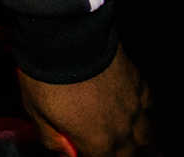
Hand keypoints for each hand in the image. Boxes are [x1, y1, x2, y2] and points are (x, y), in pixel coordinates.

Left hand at [20, 46, 153, 155]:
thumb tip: (65, 151)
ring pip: (145, 132)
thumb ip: (52, 139)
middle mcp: (122, 129)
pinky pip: (147, 102)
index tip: (81, 148)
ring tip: (117, 127)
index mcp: (98, 143)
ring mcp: (134, 105)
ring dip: (133, 135)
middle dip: (116, 153)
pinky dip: (138, 105)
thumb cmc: (46, 78)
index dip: (92, 156)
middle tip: (99, 142)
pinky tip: (125, 99)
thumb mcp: (36, 113)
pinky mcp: (137, 81)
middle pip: (129, 154)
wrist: (64, 38)